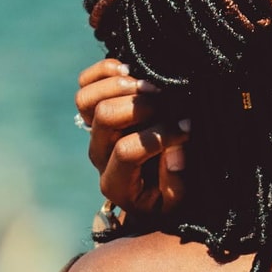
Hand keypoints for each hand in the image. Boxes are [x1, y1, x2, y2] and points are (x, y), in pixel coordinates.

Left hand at [76, 57, 186, 220]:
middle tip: (167, 101)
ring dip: (120, 85)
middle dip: (140, 105)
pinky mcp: (94, 113)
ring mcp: (93, 132)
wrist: (144, 194)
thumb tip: (174, 146)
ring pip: (86, 99)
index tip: (186, 128)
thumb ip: (175, 180)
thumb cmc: (163, 196)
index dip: (159, 135)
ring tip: (150, 86)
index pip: (127, 150)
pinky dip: (104, 71)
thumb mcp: (175, 201)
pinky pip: (85, 84)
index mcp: (115, 182)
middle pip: (105, 117)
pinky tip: (130, 70)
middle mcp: (99, 154)